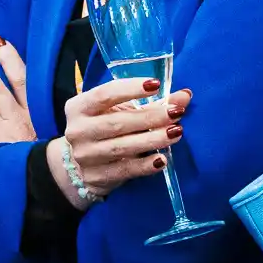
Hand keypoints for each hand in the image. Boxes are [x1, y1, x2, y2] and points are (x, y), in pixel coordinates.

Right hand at [58, 78, 191, 203]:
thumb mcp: (119, 110)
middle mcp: (78, 131)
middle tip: (176, 112)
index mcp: (79, 107)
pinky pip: (125, 170)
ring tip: (176, 132)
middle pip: (117, 122)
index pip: (104, 94)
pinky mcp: (97, 177)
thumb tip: (185, 96)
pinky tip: (162, 160)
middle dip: (150, 117)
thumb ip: (151, 103)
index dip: (130, 89)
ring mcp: (86, 156)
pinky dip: (145, 165)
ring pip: (123, 147)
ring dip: (152, 140)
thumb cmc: (103, 128)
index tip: (156, 85)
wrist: (78, 166)